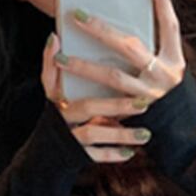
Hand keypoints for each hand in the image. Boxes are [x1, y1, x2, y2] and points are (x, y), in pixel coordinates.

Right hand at [41, 31, 154, 163]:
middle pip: (86, 107)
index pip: (54, 81)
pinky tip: (131, 153)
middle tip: (144, 103)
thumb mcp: (57, 93)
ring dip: (120, 134)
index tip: (86, 60)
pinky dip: (112, 154)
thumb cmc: (63, 115)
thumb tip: (55, 38)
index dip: (62, 68)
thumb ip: (56, 68)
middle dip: (115, 104)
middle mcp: (61, 116)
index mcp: (56, 98)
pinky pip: (95, 156)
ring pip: (93, 133)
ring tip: (145, 134)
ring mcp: (69, 137)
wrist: (49, 156)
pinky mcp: (77, 156)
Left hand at [54, 0, 185, 103]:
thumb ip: (161, 21)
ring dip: (85, 66)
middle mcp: (162, 78)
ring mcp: (145, 96)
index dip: (163, 3)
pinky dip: (84, 91)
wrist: (171, 120)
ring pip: (112, 77)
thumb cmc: (164, 79)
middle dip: (103, 31)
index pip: (170, 26)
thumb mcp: (169, 54)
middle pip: (131, 48)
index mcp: (174, 61)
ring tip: (60, 57)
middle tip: (77, 16)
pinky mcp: (129, 111)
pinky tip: (64, 81)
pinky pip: (103, 101)